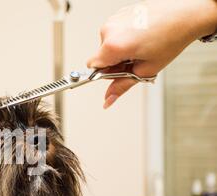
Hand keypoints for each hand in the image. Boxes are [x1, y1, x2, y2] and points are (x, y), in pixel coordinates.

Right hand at [88, 0, 216, 107]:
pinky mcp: (120, 12)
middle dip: (115, 62)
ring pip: (108, 43)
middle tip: (136, 59)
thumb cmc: (171, 38)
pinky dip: (125, 37)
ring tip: (141, 46)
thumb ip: (121, 86)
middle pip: (101, 55)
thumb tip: (108, 99)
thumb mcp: (146, 69)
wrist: (186, 14)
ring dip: (120, 49)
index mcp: (113, 45)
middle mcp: (109, 29)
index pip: (92, 66)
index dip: (106, 73)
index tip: (120, 71)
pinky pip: (115, 32)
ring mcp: (114, 19)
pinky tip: (142, 36)